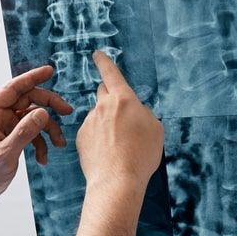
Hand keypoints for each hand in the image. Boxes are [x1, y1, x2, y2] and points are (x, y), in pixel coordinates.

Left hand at [0, 65, 72, 201]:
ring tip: (59, 144)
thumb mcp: (6, 154)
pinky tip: (43, 159)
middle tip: (68, 112)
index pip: (13, 89)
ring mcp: (4, 127)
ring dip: (48, 129)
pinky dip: (40, 143)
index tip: (50, 71)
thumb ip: (24, 132)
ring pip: (32, 117)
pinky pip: (30, 132)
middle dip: (48, 106)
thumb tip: (42, 113)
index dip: (32, 78)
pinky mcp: (10, 137)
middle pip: (27, 101)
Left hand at [76, 51, 163, 190]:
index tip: (98, 54)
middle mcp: (103, 106)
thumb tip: (135, 111)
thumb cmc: (141, 155)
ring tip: (119, 147)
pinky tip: (108, 153)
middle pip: (104, 92)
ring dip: (107, 124)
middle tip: (121, 116)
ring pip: (99, 116)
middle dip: (111, 98)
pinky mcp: (80, 137)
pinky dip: (98, 139)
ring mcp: (89, 122)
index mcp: (123, 100)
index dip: (104, 61)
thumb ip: (144, 113)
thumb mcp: (156, 129)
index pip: (111, 73)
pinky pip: (91, 132)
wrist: (117, 181)